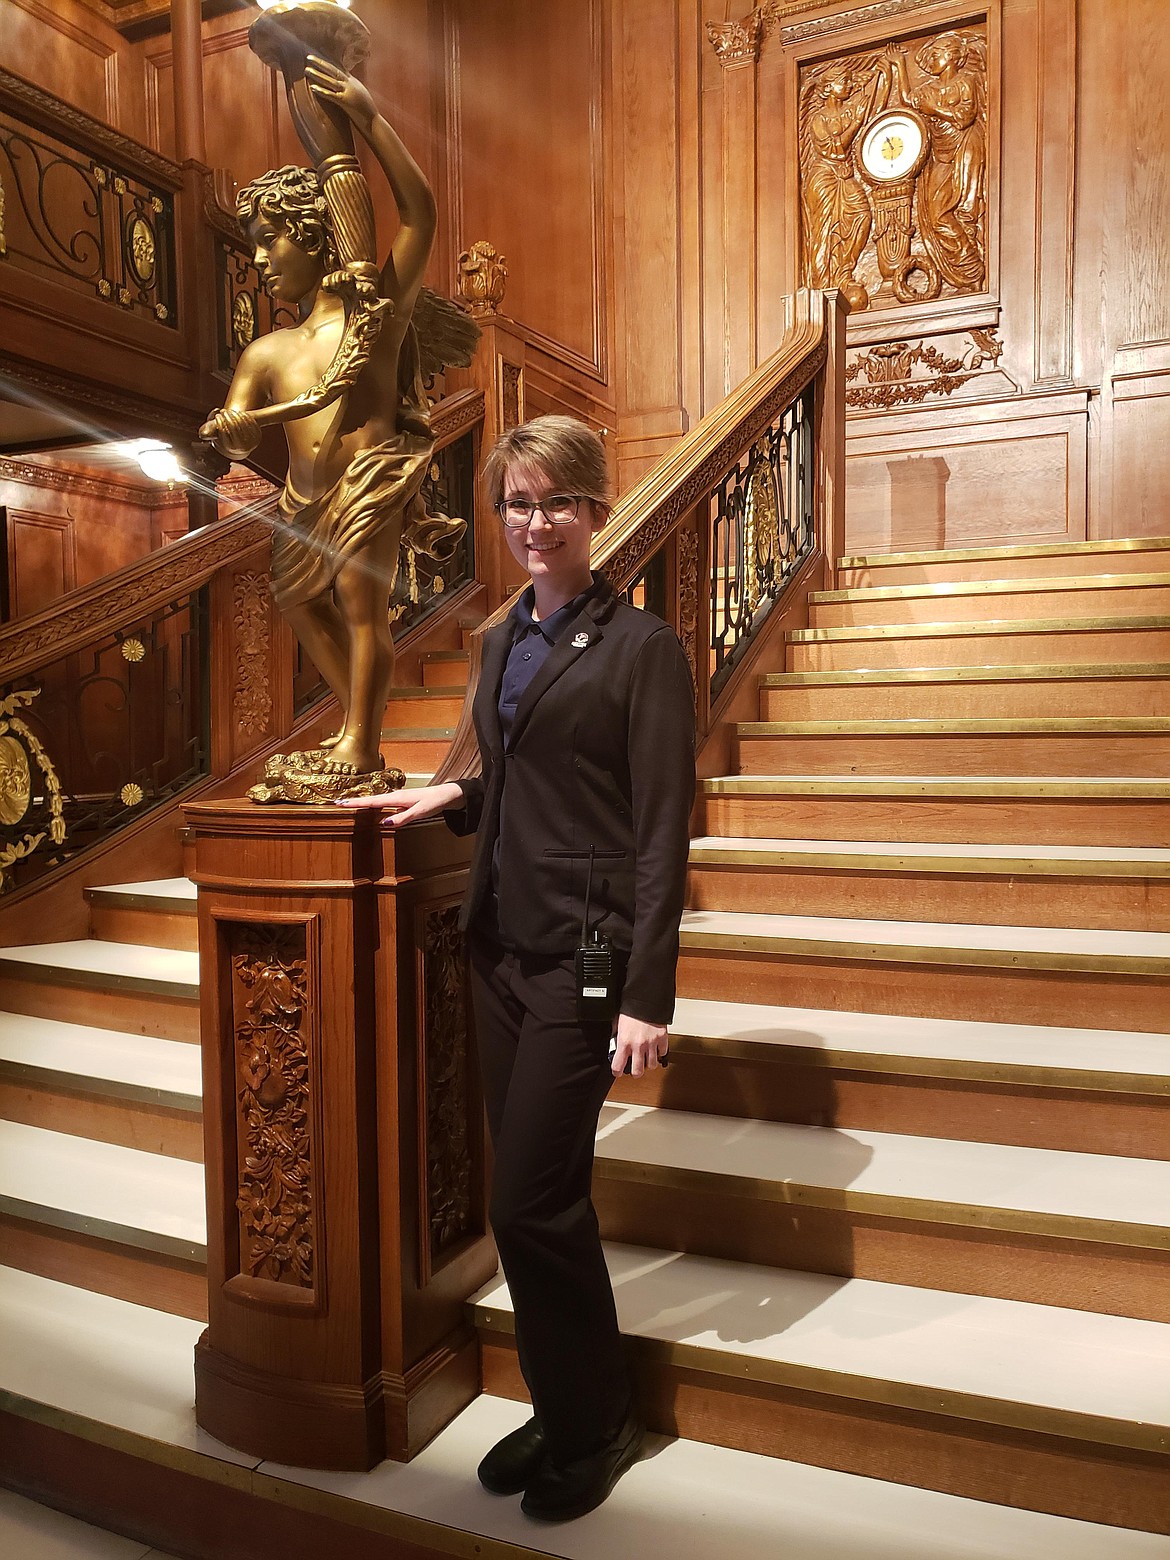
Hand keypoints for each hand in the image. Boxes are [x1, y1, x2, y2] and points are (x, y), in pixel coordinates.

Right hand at [200, 407, 259, 459]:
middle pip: (232, 426)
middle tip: (223, 412)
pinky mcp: (258, 436)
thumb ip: (209, 429)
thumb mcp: (217, 432)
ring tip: (230, 412)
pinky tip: (239, 413)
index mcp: (231, 448)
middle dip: (227, 416)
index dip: (219, 422)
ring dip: (234, 414)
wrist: (242, 441)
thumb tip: (202, 434)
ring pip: (241, 423)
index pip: (223, 432)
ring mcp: (251, 442)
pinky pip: (250, 422)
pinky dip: (244, 415)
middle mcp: (242, 447)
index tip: (218, 416)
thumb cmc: (226, 435)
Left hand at [305, 54, 376, 131]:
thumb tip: (346, 86)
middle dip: (320, 63)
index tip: (319, 53)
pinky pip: (331, 95)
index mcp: (353, 82)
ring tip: (306, 70)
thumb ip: (352, 88)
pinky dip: (322, 91)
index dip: (329, 60)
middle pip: (333, 70)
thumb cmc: (367, 112)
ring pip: (330, 80)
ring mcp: (348, 92)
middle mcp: (350, 84)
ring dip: (317, 75)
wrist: (374, 122)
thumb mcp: (360, 95)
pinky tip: (313, 87)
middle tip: (308, 57)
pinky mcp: (346, 102)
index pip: (339, 67)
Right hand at [338, 781, 463, 827]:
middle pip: (370, 800)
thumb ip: (403, 818)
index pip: (372, 801)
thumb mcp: (420, 812)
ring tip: (347, 806)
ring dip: (362, 803)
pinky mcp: (402, 801)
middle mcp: (395, 796)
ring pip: (376, 801)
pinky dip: (373, 804)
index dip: (356, 803)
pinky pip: (383, 803)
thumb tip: (384, 823)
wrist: (448, 794)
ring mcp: (398, 798)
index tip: (341, 803)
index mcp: (397, 798)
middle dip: (354, 802)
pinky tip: (370, 808)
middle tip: (337, 804)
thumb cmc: (435, 802)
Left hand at [610, 1013, 667, 1078]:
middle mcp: (638, 1045)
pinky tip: (656, 1049)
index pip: (618, 1066)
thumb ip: (616, 1034)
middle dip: (635, 1072)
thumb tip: (614, 1041)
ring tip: (646, 1058)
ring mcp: (651, 1043)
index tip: (618, 1072)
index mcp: (624, 1042)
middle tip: (635, 1069)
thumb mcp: (617, 1022)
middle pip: (637, 1071)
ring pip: (652, 1065)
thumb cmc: (631, 1008)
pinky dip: (660, 1053)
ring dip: (649, 1063)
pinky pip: (663, 1053)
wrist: (646, 998)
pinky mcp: (662, 1039)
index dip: (617, 1072)